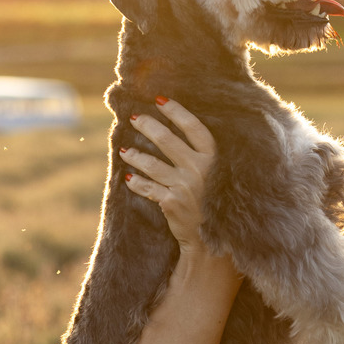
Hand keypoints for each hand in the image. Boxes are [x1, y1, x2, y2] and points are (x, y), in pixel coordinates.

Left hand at [119, 98, 219, 251]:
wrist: (214, 243)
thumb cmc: (216, 204)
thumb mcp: (219, 176)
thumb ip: (204, 157)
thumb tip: (178, 133)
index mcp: (214, 159)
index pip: (193, 127)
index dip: (176, 111)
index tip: (160, 100)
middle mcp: (200, 170)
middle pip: (167, 140)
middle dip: (148, 126)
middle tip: (135, 118)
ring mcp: (184, 186)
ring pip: (152, 164)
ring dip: (135, 155)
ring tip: (125, 150)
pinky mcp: (170, 203)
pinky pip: (147, 188)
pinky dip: (136, 183)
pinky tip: (128, 178)